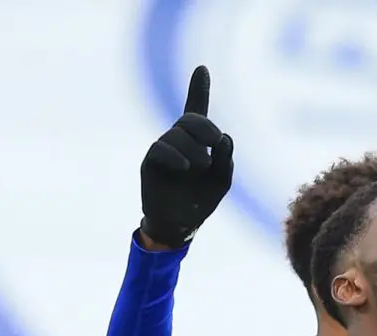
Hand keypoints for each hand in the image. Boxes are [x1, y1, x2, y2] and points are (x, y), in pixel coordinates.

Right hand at [140, 65, 233, 247]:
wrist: (180, 225)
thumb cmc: (201, 201)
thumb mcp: (221, 181)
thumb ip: (226, 161)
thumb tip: (225, 138)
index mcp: (196, 142)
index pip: (196, 111)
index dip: (198, 89)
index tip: (202, 69)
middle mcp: (178, 141)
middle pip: (190, 120)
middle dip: (204, 127)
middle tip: (215, 143)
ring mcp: (163, 150)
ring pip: (177, 134)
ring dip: (194, 148)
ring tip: (202, 166)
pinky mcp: (150, 163)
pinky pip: (160, 150)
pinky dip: (175, 156)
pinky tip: (185, 167)